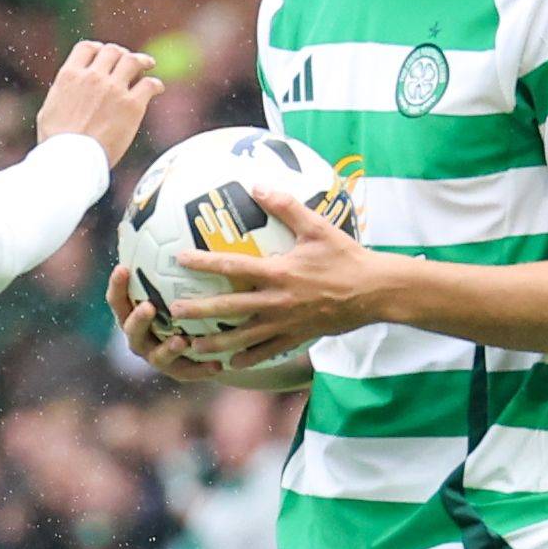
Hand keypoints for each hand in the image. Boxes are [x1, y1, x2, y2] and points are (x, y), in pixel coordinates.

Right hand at [36, 40, 163, 161]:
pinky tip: (156, 89)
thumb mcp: (48, 110)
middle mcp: (93, 77)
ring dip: (142, 60)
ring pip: (133, 61)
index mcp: (70, 75)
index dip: (98, 49)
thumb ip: (62, 93)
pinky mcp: (131, 105)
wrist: (70, 159)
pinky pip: (149, 84)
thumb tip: (67, 89)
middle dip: (121, 54)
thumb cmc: (56, 143)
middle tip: (128, 61)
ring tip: (148, 64)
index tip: (104, 54)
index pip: (87, 48)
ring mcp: (114, 89)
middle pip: (112, 51)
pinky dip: (154, 84)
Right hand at [106, 264, 217, 382]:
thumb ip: (177, 254)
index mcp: (135, 311)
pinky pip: (188, 373)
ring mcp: (158, 356)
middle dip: (137, 320)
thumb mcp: (183, 276)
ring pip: (156, 356)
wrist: (208, 337)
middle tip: (148, 307)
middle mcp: (143, 335)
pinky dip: (201, 369)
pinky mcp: (180, 373)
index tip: (124, 268)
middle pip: (131, 330)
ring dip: (167, 349)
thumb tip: (178, 211)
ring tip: (181, 341)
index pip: (118, 299)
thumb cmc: (191, 297)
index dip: (117, 286)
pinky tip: (218, 364)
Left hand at [175, 184, 391, 367]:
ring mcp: (286, 323)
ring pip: (244, 337)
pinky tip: (231, 363)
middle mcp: (277, 301)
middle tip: (172, 311)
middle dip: (199, 310)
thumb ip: (286, 206)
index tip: (179, 259)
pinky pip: (268, 352)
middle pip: (230, 308)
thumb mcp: (318, 227)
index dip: (204, 262)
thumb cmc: (346, 257)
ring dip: (216, 343)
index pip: (233, 267)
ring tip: (192, 346)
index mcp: (279, 273)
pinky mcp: (297, 338)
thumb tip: (259, 184)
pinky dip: (248, 358)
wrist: (375, 292)